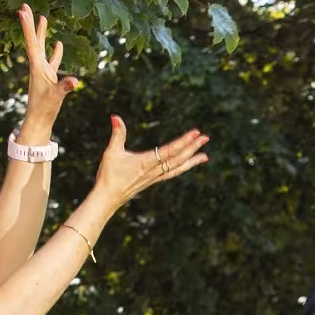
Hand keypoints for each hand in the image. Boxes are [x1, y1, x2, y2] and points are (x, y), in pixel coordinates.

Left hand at [17, 4, 78, 127]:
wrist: (38, 121)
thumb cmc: (44, 109)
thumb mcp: (56, 97)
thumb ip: (64, 87)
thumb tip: (74, 81)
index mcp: (37, 67)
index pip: (32, 42)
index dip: (28, 26)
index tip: (22, 11)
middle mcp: (38, 66)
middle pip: (34, 40)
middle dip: (31, 24)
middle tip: (25, 6)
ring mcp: (43, 71)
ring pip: (42, 47)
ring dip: (42, 33)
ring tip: (43, 18)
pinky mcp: (48, 77)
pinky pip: (52, 59)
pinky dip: (55, 51)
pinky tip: (58, 44)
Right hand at [93, 116, 209, 207]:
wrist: (108, 198)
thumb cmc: (108, 175)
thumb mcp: (111, 152)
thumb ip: (117, 134)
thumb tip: (115, 117)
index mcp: (146, 162)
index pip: (170, 150)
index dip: (184, 141)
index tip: (196, 133)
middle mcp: (154, 171)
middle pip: (178, 159)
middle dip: (193, 148)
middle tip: (206, 138)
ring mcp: (154, 178)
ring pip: (177, 168)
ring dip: (191, 161)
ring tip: (205, 156)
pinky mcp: (152, 181)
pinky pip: (171, 173)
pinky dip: (182, 168)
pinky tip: (187, 165)